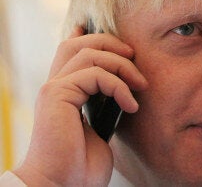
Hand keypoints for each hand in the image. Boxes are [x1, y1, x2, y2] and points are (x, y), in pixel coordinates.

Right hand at [13, 27, 147, 185]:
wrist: (63, 184)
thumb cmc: (81, 163)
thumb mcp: (100, 125)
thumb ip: (105, 102)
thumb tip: (127, 86)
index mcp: (63, 91)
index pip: (71, 50)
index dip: (92, 36)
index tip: (121, 43)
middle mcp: (55, 85)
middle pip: (79, 43)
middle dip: (113, 44)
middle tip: (136, 59)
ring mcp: (54, 89)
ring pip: (90, 53)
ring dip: (123, 66)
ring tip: (140, 86)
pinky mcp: (57, 95)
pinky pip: (94, 74)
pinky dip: (118, 86)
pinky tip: (130, 106)